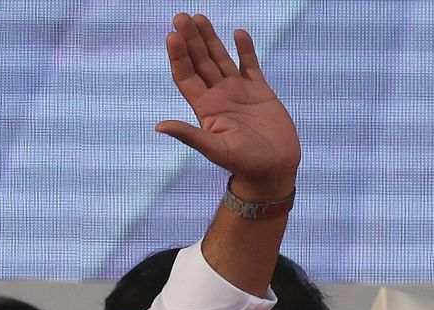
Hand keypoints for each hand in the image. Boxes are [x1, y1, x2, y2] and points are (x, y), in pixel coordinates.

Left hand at [156, 14, 299, 198]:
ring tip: (199, 17)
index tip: (172, 35)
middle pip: (200, 62)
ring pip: (220, 59)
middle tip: (181, 16)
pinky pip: (250, 65)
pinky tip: (237, 33)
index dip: (178, 56)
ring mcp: (239, 92)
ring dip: (210, 39)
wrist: (273, 170)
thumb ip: (189, 135)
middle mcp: (218, 96)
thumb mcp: (214, 149)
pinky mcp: (260, 92)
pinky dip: (245, 49)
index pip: (186, 76)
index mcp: (205, 108)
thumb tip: (159, 126)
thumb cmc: (243, 164)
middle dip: (190, 40)